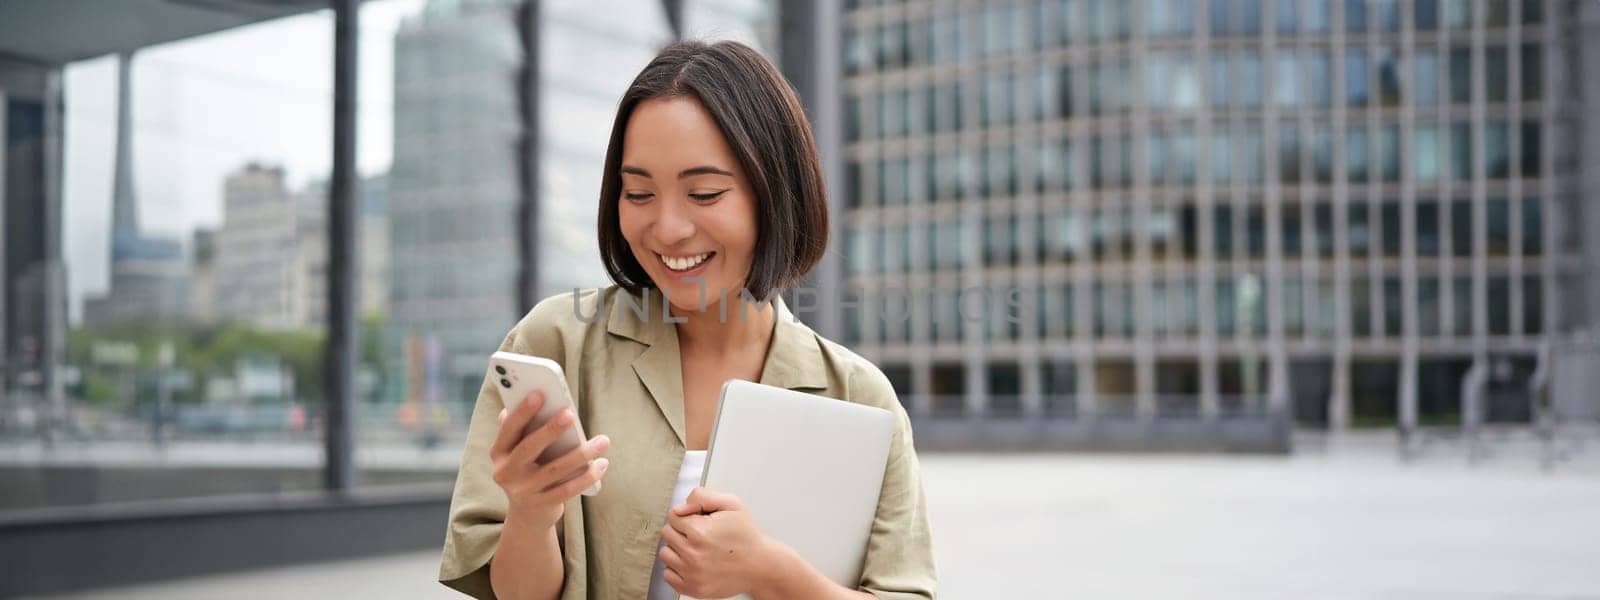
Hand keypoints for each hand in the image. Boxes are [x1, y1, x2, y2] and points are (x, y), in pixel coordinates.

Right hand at [489, 391, 609, 531]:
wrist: (527, 515)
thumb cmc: (529, 468)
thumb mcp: (520, 450)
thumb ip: (525, 428)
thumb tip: (536, 397)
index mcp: (498, 452)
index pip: (508, 429)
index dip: (522, 411)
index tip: (539, 393)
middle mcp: (504, 472)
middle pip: (529, 448)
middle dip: (550, 429)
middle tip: (570, 414)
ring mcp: (521, 492)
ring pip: (554, 470)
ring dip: (581, 454)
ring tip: (603, 440)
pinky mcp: (539, 506)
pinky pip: (567, 490)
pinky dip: (586, 476)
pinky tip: (602, 463)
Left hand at [658, 488, 781, 597]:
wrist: (761, 566)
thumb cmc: (747, 536)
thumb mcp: (732, 504)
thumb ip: (702, 497)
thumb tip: (680, 507)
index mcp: (699, 532)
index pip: (672, 516)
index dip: (687, 515)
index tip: (699, 520)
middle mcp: (693, 554)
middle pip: (667, 534)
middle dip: (680, 530)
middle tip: (699, 534)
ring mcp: (692, 574)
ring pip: (665, 554)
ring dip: (677, 549)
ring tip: (696, 548)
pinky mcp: (693, 588)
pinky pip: (668, 575)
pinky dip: (677, 568)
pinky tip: (693, 562)